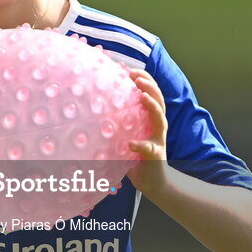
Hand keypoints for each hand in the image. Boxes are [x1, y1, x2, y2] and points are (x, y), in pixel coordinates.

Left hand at [125, 68, 168, 196]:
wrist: (153, 182)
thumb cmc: (135, 157)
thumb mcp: (126, 135)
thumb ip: (117, 123)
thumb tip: (91, 109)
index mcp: (150, 118)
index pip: (151, 93)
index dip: (143, 79)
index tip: (130, 69)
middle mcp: (157, 125)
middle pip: (159, 99)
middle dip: (150, 85)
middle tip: (136, 76)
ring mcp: (158, 139)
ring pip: (160, 118)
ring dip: (152, 105)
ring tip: (142, 96)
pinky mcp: (156, 156)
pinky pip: (149, 149)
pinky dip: (140, 145)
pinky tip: (131, 143)